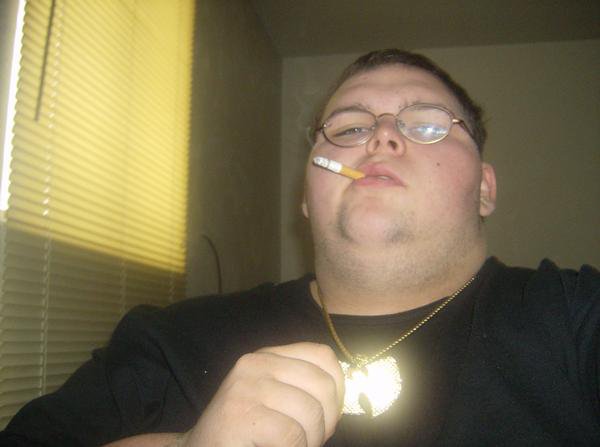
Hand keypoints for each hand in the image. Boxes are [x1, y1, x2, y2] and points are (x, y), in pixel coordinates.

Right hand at [186, 342, 344, 446]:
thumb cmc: (244, 432)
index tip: (327, 416)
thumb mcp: (274, 399)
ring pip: (311, 412)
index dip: (337, 389)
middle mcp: (255, 364)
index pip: (323, 356)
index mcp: (268, 356)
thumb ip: (302, 390)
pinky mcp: (240, 415)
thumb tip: (342, 398)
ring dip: (310, 441)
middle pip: (322, 384)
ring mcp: (246, 387)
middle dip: (326, 421)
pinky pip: (291, 436)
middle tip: (310, 440)